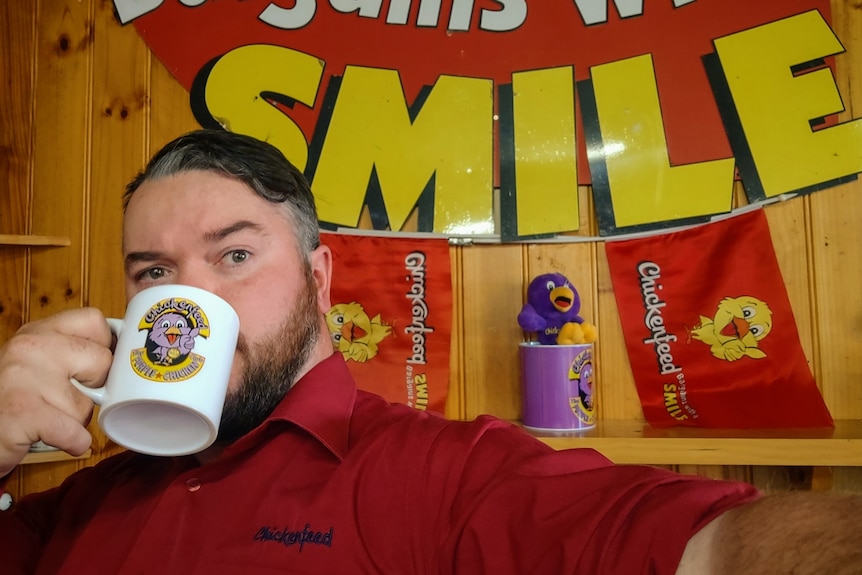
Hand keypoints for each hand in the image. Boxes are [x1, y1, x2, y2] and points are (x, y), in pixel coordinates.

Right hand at [0, 308, 114, 476]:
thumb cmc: (12, 397)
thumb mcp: (35, 360)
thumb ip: (71, 350)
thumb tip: (124, 351)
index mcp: (38, 331)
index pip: (94, 321)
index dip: (105, 346)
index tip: (96, 366)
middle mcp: (31, 347)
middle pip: (102, 361)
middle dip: (95, 388)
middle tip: (66, 399)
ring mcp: (25, 378)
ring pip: (88, 404)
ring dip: (76, 420)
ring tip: (49, 418)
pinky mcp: (23, 413)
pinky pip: (76, 433)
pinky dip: (73, 443)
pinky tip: (53, 438)